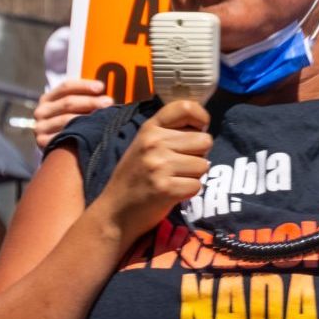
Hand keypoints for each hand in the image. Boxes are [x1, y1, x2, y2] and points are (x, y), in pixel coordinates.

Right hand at [33, 78, 112, 152]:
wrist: (55, 149)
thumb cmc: (68, 122)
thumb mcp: (70, 108)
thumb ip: (83, 98)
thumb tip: (106, 94)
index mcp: (47, 98)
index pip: (66, 87)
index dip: (84, 86)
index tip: (101, 87)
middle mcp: (41, 111)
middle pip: (68, 103)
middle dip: (90, 101)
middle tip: (108, 102)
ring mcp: (40, 127)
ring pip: (67, 120)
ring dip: (87, 118)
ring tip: (105, 117)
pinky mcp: (42, 142)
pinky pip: (63, 137)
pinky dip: (78, 135)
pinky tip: (91, 134)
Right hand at [97, 100, 211, 245]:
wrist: (115, 212)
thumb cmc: (134, 177)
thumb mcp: (144, 145)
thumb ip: (168, 133)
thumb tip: (202, 128)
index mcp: (150, 128)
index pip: (185, 107)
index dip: (201, 117)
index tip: (200, 129)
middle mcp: (154, 143)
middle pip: (204, 140)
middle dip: (198, 154)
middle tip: (180, 165)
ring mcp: (159, 166)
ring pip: (203, 164)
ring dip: (194, 175)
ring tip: (174, 179)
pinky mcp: (166, 189)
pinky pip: (197, 185)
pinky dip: (188, 192)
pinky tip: (172, 193)